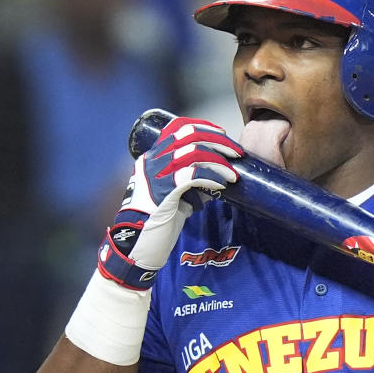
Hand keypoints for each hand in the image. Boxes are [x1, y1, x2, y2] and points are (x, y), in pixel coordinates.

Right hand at [98, 115, 243, 289]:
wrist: (137, 247)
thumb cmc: (157, 222)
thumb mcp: (175, 194)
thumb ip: (192, 182)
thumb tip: (220, 175)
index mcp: (152, 158)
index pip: (177, 127)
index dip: (203, 126)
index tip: (222, 134)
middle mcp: (152, 162)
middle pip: (189, 135)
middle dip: (218, 141)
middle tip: (236, 153)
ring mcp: (155, 176)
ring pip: (192, 152)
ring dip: (219, 161)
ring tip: (233, 174)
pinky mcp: (162, 193)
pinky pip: (191, 175)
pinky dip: (211, 176)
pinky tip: (222, 184)